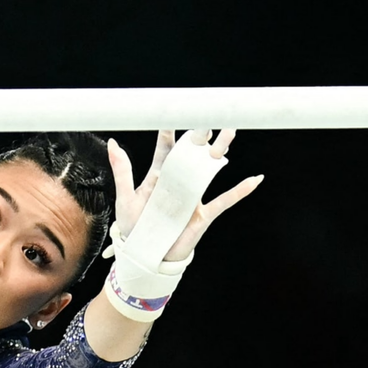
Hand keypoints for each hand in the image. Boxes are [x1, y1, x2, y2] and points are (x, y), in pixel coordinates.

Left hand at [108, 129, 262, 262]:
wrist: (144, 255)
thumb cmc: (134, 226)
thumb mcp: (125, 198)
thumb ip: (122, 171)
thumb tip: (113, 143)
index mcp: (159, 176)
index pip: (166, 149)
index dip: (170, 133)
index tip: (173, 112)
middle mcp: (178, 182)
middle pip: (192, 154)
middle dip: (200, 135)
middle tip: (208, 115)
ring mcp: (193, 196)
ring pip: (210, 169)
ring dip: (220, 151)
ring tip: (230, 132)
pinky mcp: (203, 213)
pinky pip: (225, 200)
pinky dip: (240, 191)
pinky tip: (255, 180)